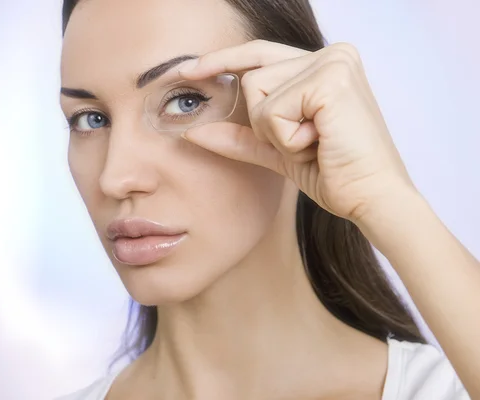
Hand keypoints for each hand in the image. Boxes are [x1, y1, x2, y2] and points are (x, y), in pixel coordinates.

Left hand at [179, 40, 416, 222]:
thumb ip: (241, 137)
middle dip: (265, 123)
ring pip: (257, 93)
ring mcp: (334, 62)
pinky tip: (319, 144)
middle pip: (252, 77)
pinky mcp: (331, 81)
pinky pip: (271, 111)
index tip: (187, 70)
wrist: (371, 198)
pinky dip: (286, 139)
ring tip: (315, 143)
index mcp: (325, 63)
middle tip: (306, 143)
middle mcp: (333, 53)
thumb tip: (193, 131)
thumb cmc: (334, 173)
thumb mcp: (279, 150)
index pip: (258, 54)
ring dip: (277, 133)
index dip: (222, 61)